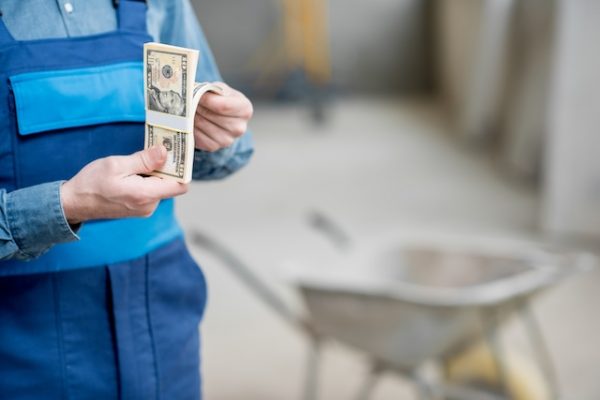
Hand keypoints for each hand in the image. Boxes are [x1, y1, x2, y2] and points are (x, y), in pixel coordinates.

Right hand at [61, 145, 187, 223]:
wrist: (74, 203)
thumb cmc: (91, 183)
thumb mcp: (116, 165)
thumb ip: (144, 160)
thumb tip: (165, 152)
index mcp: (145, 195)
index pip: (180, 185)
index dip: (181, 168)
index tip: (175, 153)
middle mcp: (149, 206)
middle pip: (170, 184)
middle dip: (164, 167)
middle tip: (153, 150)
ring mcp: (145, 209)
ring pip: (160, 186)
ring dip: (153, 173)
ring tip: (136, 162)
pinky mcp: (140, 208)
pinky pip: (151, 191)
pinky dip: (146, 180)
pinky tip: (132, 172)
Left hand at [194, 82, 252, 151]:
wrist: (223, 118)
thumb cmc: (222, 100)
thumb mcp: (222, 90)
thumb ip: (212, 89)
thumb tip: (195, 92)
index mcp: (245, 110)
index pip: (222, 106)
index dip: (206, 99)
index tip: (195, 92)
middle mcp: (239, 128)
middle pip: (210, 115)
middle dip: (196, 105)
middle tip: (189, 99)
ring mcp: (227, 140)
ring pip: (201, 124)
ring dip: (191, 115)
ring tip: (189, 108)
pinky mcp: (213, 147)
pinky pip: (196, 135)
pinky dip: (190, 126)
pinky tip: (191, 119)